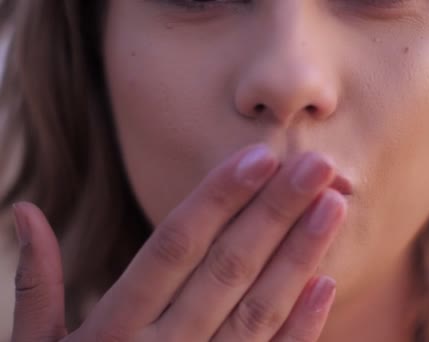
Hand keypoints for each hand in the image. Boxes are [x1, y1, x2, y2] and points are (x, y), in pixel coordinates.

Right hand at [10, 143, 346, 341]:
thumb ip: (37, 284)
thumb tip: (24, 211)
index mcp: (111, 331)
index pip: (173, 247)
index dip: (218, 198)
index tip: (261, 156)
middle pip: (226, 269)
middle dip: (274, 213)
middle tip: (317, 165)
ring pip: (258, 310)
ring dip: (299, 257)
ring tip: (333, 206)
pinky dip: (301, 327)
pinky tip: (326, 283)